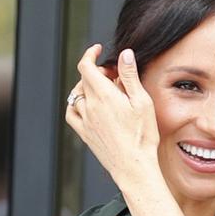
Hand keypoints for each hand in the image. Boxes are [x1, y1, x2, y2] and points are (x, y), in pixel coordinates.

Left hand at [66, 44, 160, 190]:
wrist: (134, 166)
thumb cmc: (142, 136)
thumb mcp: (142, 102)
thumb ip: (130, 76)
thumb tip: (124, 54)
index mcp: (104, 96)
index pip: (86, 67)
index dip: (90, 54)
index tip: (98, 49)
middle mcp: (90, 107)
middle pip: (84, 80)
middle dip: (97, 71)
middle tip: (114, 75)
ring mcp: (85, 121)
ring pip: (76, 96)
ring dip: (86, 87)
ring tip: (104, 89)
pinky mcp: (84, 134)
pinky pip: (71, 114)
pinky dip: (75, 104)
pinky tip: (86, 105)